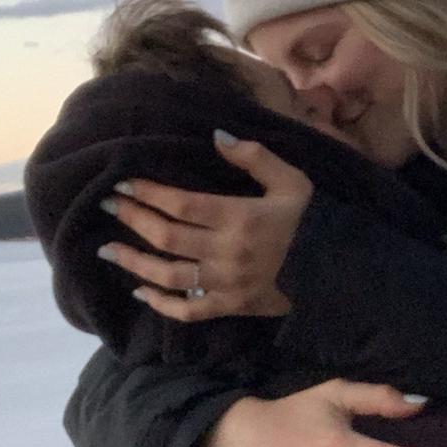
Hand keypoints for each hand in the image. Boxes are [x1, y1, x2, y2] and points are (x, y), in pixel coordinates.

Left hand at [101, 132, 309, 320]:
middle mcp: (227, 252)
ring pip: (169, 275)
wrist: (339, 271)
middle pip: (167, 236)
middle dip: (133, 218)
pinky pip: (188, 310)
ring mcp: (226, 284)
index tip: (123, 183)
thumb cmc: (313, 220)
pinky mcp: (231, 307)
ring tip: (108, 249)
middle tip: (108, 205)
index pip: (182, 204)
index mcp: (241, 217)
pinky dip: (161, 304)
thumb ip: (254, 156)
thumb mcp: (293, 180)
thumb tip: (216, 136)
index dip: (149, 193)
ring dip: (134, 261)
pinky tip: (140, 292)